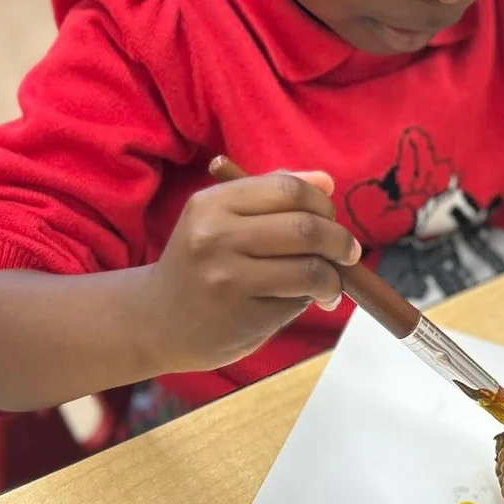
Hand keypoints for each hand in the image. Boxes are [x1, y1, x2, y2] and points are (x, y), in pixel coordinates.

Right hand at [152, 170, 360, 371]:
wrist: (155, 320)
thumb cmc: (200, 263)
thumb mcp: (220, 218)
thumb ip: (270, 195)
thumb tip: (326, 183)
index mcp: (211, 204)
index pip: (288, 189)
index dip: (321, 203)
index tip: (331, 218)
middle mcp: (215, 238)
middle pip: (306, 228)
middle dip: (340, 240)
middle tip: (347, 252)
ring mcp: (228, 280)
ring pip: (311, 269)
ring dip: (334, 278)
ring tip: (330, 284)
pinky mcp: (242, 317)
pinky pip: (298, 302)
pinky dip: (312, 300)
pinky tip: (302, 300)